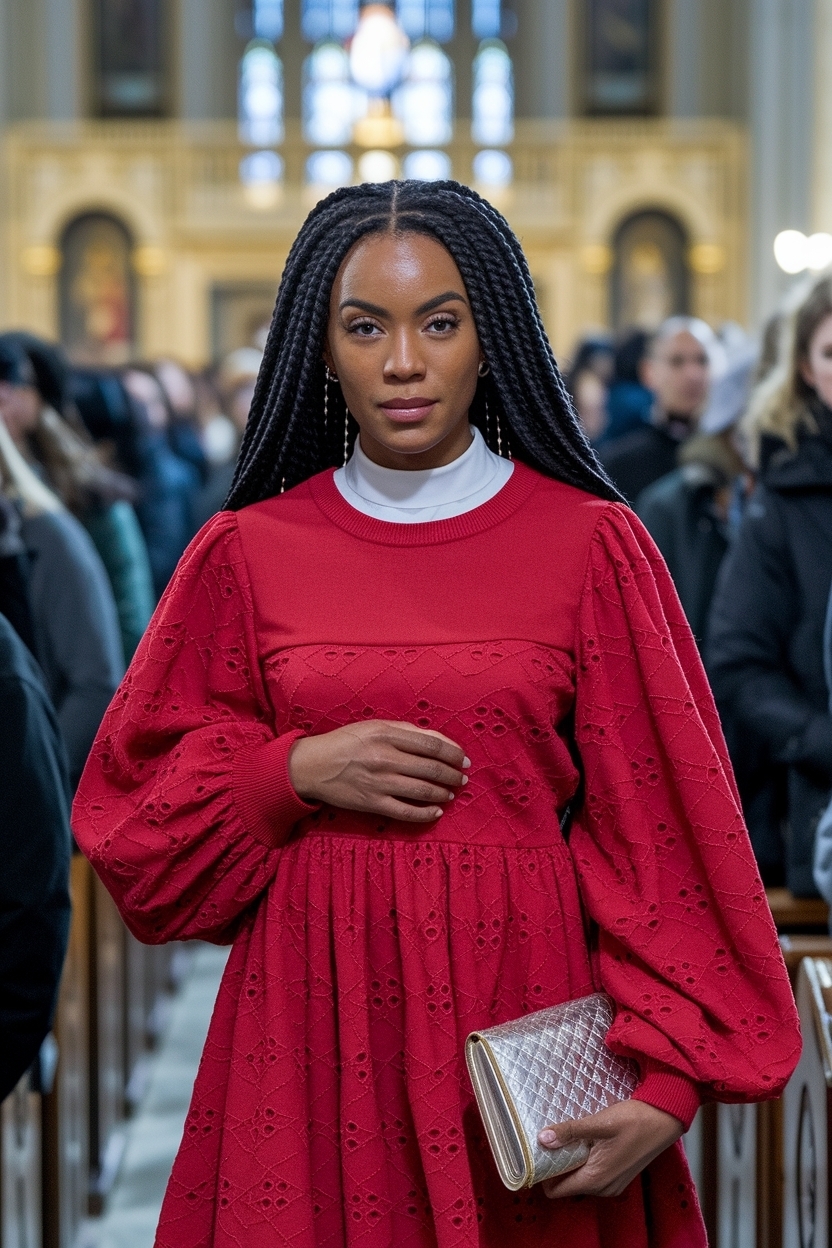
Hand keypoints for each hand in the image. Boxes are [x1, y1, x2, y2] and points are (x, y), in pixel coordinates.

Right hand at [288, 721, 469, 822]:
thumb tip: (439, 741)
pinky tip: (436, 812)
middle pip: (431, 768)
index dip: (453, 753)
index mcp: (386, 734)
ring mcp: (379, 783)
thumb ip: (406, 731)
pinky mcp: (372, 803)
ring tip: (451, 793)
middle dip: (453, 775)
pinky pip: (406, 812)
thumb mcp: (374, 726)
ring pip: (423, 791)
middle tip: (462, 778)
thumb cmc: (346, 742)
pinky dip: (425, 814)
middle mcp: (384, 758)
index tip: (463, 759)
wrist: (312, 766)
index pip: (432, 745)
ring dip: (443, 793)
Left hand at [538, 1100, 682, 1198]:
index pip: (556, 1191)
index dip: (543, 1174)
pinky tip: (585, 1140)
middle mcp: (604, 1188)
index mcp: (596, 1179)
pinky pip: (593, 1175)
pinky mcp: (620, 1176)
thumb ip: (570, 1131)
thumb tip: (543, 1138)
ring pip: (580, 1179)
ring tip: (567, 1137)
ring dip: (571, 1162)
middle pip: (567, 1185)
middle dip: (556, 1166)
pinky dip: (585, 1162)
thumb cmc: (635, 1119)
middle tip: (550, 1140)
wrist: (665, 1118)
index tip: (536, 1153)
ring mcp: (613, 1184)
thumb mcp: (599, 1123)